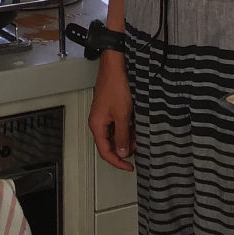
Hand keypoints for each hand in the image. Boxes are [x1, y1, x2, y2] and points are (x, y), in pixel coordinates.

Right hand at [89, 51, 134, 170]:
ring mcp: (104, 115)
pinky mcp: (110, 109)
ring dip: (126, 138)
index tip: (128, 166)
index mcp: (97, 125)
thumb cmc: (115, 86)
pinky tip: (134, 126)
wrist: (115, 67)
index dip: (117, 162)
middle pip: (109, 144)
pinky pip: (116, 125)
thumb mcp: (122, 115)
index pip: (105, 151)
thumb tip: (122, 152)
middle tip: (135, 148)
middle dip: (123, 148)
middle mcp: (98, 121)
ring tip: (136, 136)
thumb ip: (122, 136)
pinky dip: (126, 128)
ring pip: (114, 134)